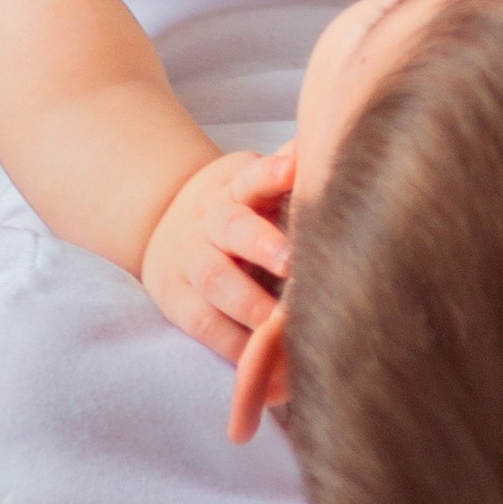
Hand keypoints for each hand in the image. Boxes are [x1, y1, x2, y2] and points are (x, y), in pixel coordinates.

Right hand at [138, 144, 293, 362]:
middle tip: (294, 263)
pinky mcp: (179, 302)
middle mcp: (211, 222)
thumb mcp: (257, 180)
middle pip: (233, 228)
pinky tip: (265, 363)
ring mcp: (191, 262)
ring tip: (281, 323)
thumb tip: (334, 139)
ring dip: (249, 304)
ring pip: (215, 281)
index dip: (272, 173)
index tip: (295, 171)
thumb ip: (290, 171)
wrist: (167, 226)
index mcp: (236, 188)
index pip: (253, 175)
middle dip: (262, 244)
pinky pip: (206, 326)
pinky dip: (235, 347)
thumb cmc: (240, 207)